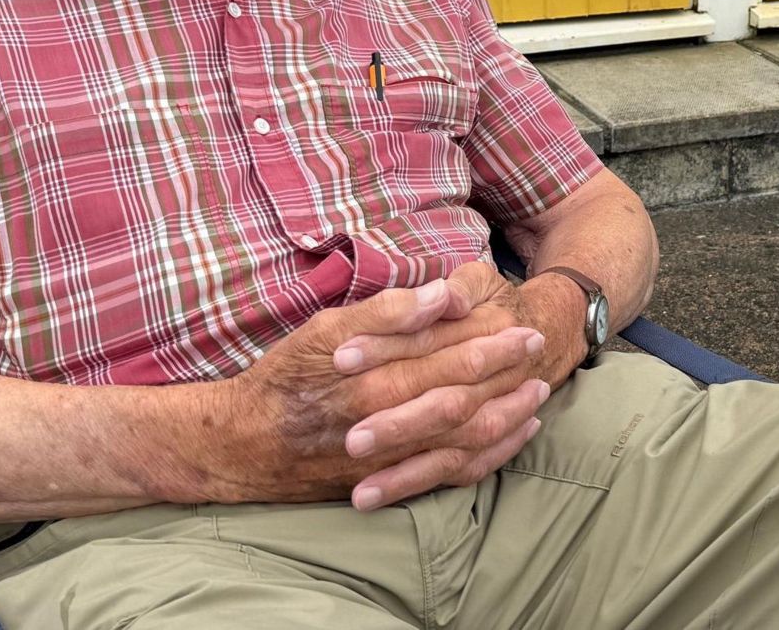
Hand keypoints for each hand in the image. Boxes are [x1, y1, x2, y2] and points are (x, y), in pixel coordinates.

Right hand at [214, 275, 549, 508]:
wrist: (239, 447)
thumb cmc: (282, 379)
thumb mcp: (325, 330)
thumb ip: (388, 313)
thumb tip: (443, 294)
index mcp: (376, 378)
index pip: (450, 355)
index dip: (491, 341)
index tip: (522, 324)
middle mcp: (389, 421)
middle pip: (467, 395)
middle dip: (508, 372)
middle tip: (538, 349)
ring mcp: (391, 457)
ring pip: (467, 438)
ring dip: (509, 414)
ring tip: (538, 392)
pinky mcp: (389, 483)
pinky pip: (452, 473)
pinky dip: (488, 456)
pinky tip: (511, 437)